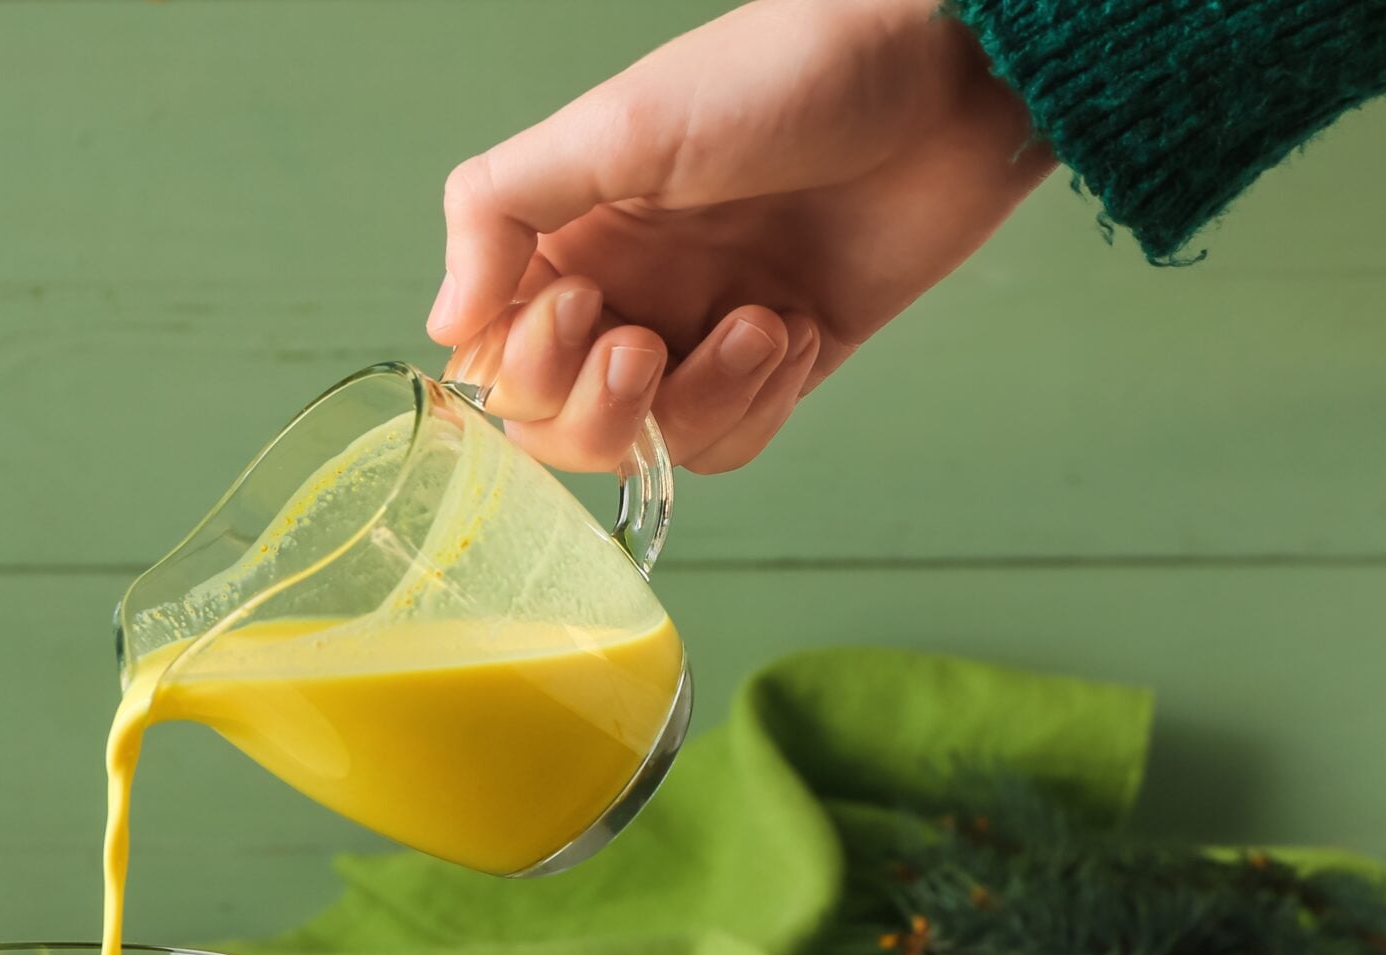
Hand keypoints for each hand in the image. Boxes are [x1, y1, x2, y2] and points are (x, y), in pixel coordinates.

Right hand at [429, 0, 1052, 473]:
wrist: (943, 80)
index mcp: (568, 235)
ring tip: (759, 323)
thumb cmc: (779, 77)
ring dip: (698, 403)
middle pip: (559, 424)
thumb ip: (501, 212)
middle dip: (599, 408)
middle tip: (645, 344)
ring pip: (649, 446)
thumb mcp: (615, 125)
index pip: (495, 358)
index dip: (525, 364)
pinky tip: (797, 331)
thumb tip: (442, 327)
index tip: (583, 302)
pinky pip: (729, 444)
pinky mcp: (779, 364)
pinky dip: (757, 406)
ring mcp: (700, 332)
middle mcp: (625, 291)